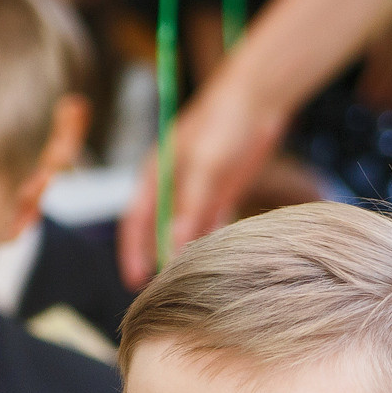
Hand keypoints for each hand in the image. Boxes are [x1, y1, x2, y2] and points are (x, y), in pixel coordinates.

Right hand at [117, 76, 289, 287]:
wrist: (259, 99)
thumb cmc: (223, 123)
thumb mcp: (205, 165)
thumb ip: (190, 207)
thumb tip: (172, 249)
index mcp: (154, 175)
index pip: (135, 221)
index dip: (132, 252)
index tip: (136, 283)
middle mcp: (172, 186)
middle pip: (160, 231)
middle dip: (160, 259)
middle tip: (165, 293)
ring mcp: (197, 190)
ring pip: (187, 231)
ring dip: (188, 254)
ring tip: (193, 284)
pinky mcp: (221, 193)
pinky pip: (212, 225)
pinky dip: (212, 243)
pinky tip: (218, 263)